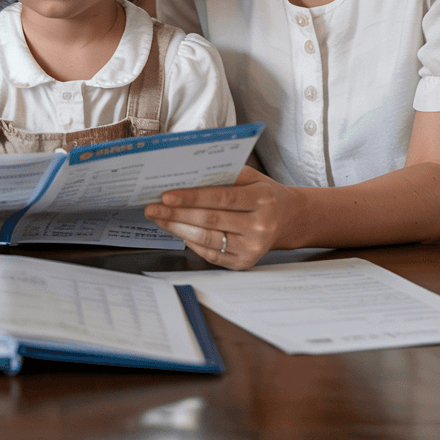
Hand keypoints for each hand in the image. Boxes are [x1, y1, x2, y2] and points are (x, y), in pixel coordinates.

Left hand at [143, 166, 298, 269]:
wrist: (287, 218)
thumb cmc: (263, 192)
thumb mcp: (250, 176)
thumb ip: (222, 175)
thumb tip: (186, 175)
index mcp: (261, 199)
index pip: (221, 198)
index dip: (191, 198)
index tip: (166, 196)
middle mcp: (260, 226)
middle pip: (210, 221)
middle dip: (176, 214)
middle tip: (152, 208)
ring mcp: (253, 249)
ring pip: (207, 240)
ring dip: (178, 229)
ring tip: (159, 218)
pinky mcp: (245, 264)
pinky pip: (212, 256)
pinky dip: (192, 243)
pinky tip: (178, 231)